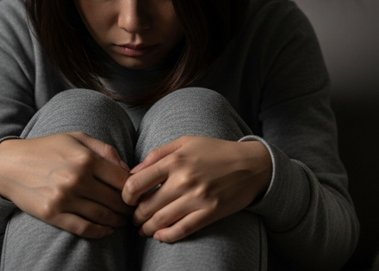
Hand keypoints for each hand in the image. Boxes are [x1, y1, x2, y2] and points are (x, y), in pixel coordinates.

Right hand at [0, 132, 131, 238]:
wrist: (9, 165)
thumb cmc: (47, 148)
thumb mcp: (77, 139)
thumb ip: (105, 150)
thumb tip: (128, 169)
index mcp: (86, 159)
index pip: (123, 180)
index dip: (135, 189)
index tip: (138, 194)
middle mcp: (77, 179)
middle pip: (116, 200)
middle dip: (129, 208)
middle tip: (133, 210)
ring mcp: (64, 198)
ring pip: (103, 216)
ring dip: (117, 221)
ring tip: (122, 220)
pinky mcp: (52, 214)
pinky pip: (83, 228)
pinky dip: (99, 232)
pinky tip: (106, 230)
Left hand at [122, 136, 271, 242]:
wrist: (252, 165)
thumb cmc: (217, 151)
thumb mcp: (186, 142)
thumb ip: (158, 154)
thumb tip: (134, 172)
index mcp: (176, 160)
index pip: (136, 183)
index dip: (126, 195)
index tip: (128, 199)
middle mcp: (184, 180)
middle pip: (146, 206)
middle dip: (135, 216)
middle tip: (134, 218)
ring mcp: (197, 198)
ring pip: (160, 221)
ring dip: (146, 229)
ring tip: (143, 229)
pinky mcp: (210, 213)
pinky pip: (182, 230)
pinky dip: (166, 236)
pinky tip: (160, 236)